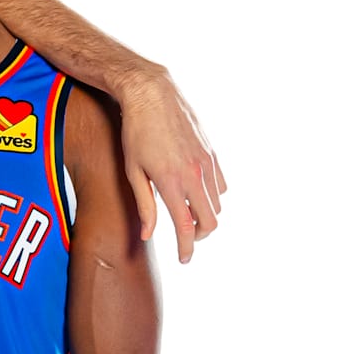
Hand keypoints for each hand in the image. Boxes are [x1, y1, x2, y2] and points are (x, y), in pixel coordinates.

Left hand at [116, 65, 225, 263]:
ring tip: (188, 215)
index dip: (186, 249)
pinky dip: (213, 195)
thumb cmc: (134, 133)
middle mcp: (194, 174)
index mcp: (171, 182)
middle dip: (200, 235)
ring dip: (206, 214)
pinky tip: (197, 194)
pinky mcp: (212, 151)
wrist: (152, 94)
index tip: (184, 260)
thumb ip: (144, 205)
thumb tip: (149, 235)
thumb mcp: (132, 171)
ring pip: (218, 203)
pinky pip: (222, 184)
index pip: (186, 227)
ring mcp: (206, 162)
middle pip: (210, 220)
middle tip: (186, 238)